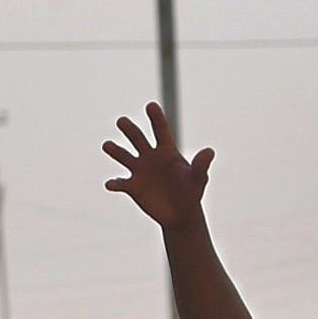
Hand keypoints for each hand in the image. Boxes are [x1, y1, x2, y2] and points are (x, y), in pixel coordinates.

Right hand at [102, 103, 213, 230]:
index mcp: (167, 151)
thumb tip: (210, 151)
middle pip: (138, 138)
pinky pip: (120, 183)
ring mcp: (140, 170)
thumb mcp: (198, 179)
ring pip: (124, 156)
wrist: (180, 213)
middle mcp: (150, 156)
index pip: (160, 130)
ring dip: (115, 151)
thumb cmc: (191, 192)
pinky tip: (111, 184)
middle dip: (130, 129)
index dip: (156, 118)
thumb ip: (201, 166)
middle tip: (122, 121)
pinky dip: (115, 183)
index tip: (151, 105)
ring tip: (107, 145)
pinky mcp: (133, 187)